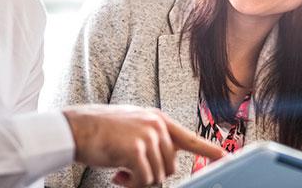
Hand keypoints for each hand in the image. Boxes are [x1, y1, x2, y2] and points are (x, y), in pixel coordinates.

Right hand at [63, 105, 224, 186]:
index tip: (226, 157)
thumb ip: (152, 139)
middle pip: (170, 166)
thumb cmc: (100, 130)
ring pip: (157, 176)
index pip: (189, 138)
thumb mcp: (133, 128)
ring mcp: (148, 136)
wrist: (76, 128)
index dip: (209, 150)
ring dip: (138, 180)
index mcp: (158, 120)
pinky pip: (143, 179)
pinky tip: (117, 174)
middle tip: (128, 173)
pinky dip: (131, 184)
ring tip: (121, 171)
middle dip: (151, 175)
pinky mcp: (136, 150)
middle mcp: (157, 126)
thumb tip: (163, 163)